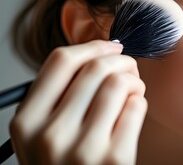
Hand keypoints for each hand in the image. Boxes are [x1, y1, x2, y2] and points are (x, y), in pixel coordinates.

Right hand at [9, 40, 146, 163]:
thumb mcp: (42, 134)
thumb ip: (58, 98)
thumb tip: (99, 54)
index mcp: (27, 122)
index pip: (61, 61)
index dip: (92, 46)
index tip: (110, 46)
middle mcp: (51, 134)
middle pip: (96, 68)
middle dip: (121, 60)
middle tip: (129, 68)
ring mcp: (83, 149)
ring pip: (119, 83)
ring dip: (134, 80)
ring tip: (134, 89)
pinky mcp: (115, 159)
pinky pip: (136, 107)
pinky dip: (140, 102)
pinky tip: (134, 111)